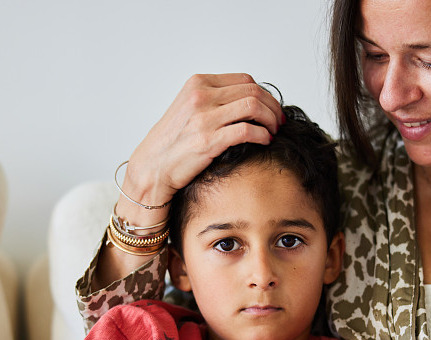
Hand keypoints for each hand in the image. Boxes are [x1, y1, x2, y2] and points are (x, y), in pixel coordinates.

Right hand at [122, 73, 283, 206]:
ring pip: (254, 107)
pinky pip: (247, 130)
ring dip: (271, 119)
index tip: (271, 108)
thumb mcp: (189, 109)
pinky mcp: (208, 140)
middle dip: (273, 106)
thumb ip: (214, 100)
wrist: (152, 167)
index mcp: (198, 83)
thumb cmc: (171, 143)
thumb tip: (247, 101)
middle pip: (253, 91)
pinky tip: (265, 141)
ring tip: (273, 131)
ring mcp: (204, 118)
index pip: (244, 80)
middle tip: (279, 121)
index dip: (265, 93)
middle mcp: (201, 96)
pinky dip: (262, 135)